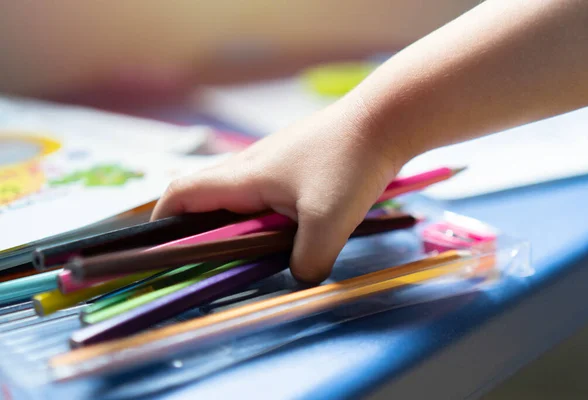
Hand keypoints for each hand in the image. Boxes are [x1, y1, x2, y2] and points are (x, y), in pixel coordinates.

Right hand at [151, 97, 403, 282]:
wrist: (384, 119)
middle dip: (200, 229)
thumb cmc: (350, 163)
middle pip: (207, 196)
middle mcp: (250, 165)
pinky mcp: (295, 161)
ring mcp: (274, 160)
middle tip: (211, 261)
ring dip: (237, 223)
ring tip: (253, 250)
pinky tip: (288, 228)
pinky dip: (263, 214)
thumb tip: (299, 279)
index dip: (162, 220)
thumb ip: (307, 260)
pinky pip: (265, 190)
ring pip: (239, 195)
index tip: (161, 248)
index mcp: (244, 176)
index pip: (183, 193)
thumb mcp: (328, 221)